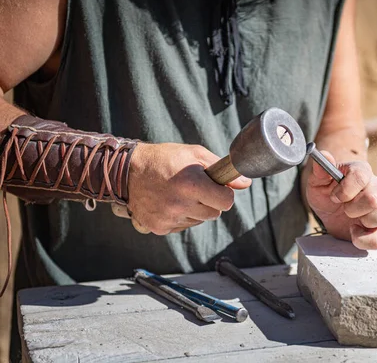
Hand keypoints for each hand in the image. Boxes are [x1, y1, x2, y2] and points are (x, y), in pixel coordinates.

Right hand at [127, 143, 250, 234]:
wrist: (126, 171)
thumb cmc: (165, 158)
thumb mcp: (194, 154)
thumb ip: (221, 169)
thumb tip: (245, 183)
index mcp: (192, 185)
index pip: (226, 202)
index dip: (224, 194)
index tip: (217, 188)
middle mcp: (180, 205)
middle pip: (214, 214)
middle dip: (210, 202)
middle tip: (197, 189)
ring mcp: (169, 219)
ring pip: (198, 220)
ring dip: (195, 210)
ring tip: (179, 193)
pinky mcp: (159, 228)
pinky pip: (182, 226)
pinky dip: (180, 217)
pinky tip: (168, 202)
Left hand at [305, 151, 376, 249]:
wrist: (329, 212)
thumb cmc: (325, 193)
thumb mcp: (317, 182)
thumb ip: (320, 170)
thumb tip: (324, 155)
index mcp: (361, 172)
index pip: (361, 175)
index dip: (345, 189)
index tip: (334, 197)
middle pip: (373, 197)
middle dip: (352, 207)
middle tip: (344, 209)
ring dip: (365, 221)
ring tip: (352, 220)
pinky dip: (365, 239)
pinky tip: (354, 232)